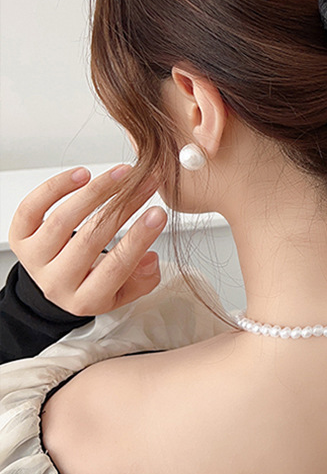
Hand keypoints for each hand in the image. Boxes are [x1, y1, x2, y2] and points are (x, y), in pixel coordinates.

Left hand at [7, 164, 167, 316]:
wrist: (55, 285)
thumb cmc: (92, 282)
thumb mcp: (124, 291)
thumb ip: (143, 279)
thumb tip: (149, 256)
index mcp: (86, 299)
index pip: (116, 268)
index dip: (139, 238)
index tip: (158, 213)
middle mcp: (56, 282)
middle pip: (90, 239)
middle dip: (124, 206)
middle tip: (147, 185)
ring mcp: (35, 259)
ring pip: (63, 219)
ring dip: (97, 191)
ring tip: (122, 173)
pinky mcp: (20, 237)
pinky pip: (33, 208)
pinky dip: (57, 187)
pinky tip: (82, 174)